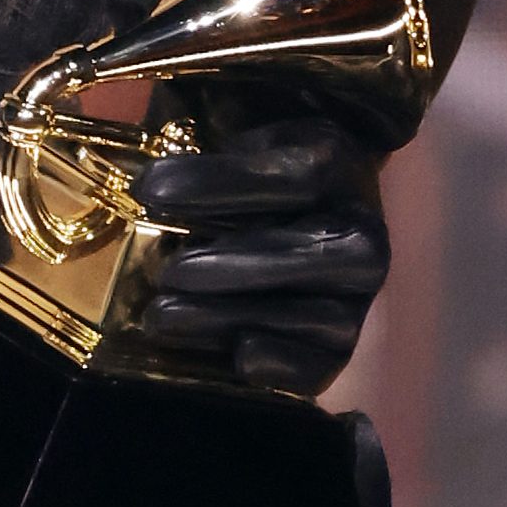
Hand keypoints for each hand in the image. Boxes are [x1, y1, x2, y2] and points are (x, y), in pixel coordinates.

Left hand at [132, 118, 389, 396]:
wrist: (282, 207)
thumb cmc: (245, 166)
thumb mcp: (231, 139)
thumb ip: (203, 154)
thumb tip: (146, 182)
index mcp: (333, 160)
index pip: (290, 176)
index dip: (218, 184)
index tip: (150, 191)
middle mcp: (360, 227)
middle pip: (313, 252)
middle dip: (233, 266)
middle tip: (167, 274)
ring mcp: (358, 293)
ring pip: (317, 316)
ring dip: (235, 318)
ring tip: (164, 317)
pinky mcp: (341, 344)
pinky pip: (324, 366)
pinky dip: (283, 367)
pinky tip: (237, 358)